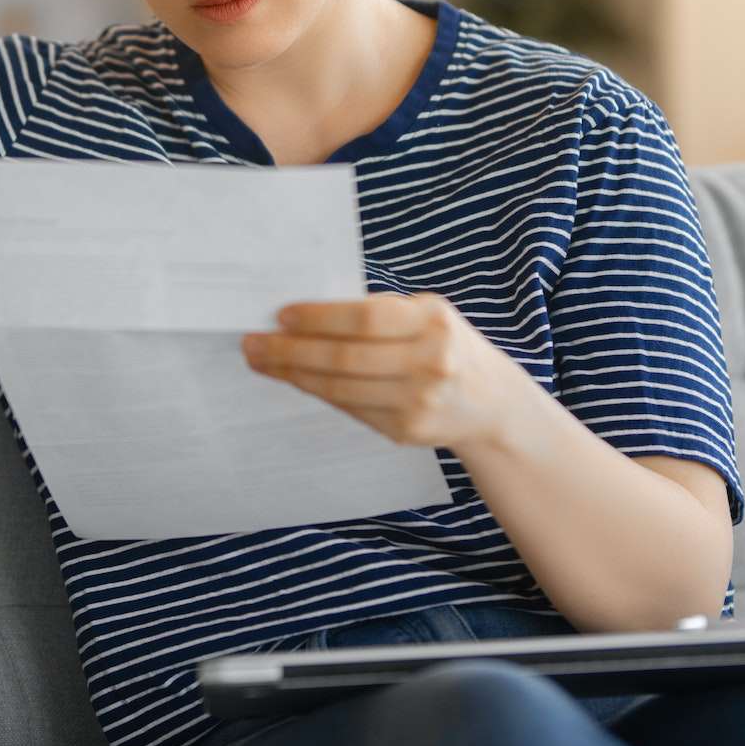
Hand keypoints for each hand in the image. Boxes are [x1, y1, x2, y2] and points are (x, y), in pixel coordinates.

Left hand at [240, 291, 526, 449]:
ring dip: (293, 375)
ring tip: (262, 361)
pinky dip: (317, 392)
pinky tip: (294, 379)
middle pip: (345, 358)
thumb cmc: (443, 345)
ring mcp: (419, 402)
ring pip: (340, 389)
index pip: (364, 318)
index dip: (318, 318)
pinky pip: (349, 409)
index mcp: (432, 321)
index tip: (280, 316)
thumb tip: (302, 314)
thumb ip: (376, 314)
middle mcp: (430, 362)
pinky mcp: (406, 431)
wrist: (491, 402)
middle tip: (253, 343)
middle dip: (290, 351)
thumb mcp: (424, 315)